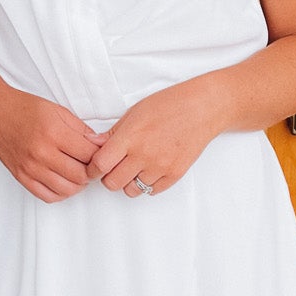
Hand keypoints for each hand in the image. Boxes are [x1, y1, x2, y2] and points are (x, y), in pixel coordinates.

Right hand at [0, 84, 107, 202]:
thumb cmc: (25, 109)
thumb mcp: (58, 111)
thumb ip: (82, 130)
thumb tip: (102, 144)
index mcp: (54, 132)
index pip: (90, 154)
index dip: (101, 155)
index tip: (102, 153)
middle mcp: (41, 153)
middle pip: (81, 175)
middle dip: (92, 171)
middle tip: (91, 163)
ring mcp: (31, 168)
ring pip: (67, 189)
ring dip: (78, 184)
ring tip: (78, 172)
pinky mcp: (22, 177)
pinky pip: (48, 196)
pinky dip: (61, 192)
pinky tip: (63, 181)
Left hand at [87, 79, 228, 196]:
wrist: (202, 109)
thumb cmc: (169, 105)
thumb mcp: (135, 112)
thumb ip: (113, 133)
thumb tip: (93, 145)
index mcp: (130, 137)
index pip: (100, 165)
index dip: (92, 169)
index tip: (94, 168)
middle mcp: (143, 155)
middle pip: (112, 183)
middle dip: (108, 178)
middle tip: (113, 169)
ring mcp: (160, 167)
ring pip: (131, 190)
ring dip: (128, 182)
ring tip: (134, 167)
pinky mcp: (174, 175)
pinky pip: (151, 191)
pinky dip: (147, 184)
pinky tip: (149, 170)